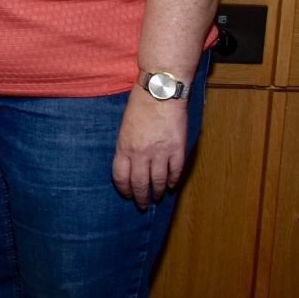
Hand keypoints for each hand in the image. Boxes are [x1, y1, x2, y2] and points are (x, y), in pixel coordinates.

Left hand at [113, 93, 188, 209]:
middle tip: (142, 205)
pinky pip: (175, 171)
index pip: (121, 177)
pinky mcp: (177, 149)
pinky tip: (170, 185)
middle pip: (140, 183)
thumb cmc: (139, 106)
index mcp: (124, 147)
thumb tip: (131, 165)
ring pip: (158, 181)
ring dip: (157, 192)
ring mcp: (161, 153)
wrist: (160, 92)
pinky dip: (172, 181)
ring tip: (156, 198)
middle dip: (140, 197)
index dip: (124, 189)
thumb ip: (127, 148)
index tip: (127, 195)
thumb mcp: (124, 128)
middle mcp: (141, 153)